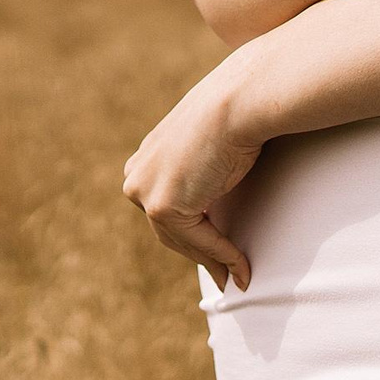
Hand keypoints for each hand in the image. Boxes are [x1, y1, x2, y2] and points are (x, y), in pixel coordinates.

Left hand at [122, 65, 266, 289]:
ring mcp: (145, 192)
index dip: (190, 236)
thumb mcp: (211, 144)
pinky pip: (198, 241)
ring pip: (182, 240)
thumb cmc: (235, 113)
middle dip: (200, 255)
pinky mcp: (163, 207)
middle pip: (169, 231)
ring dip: (212, 262)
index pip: (164, 209)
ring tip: (235, 277)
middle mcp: (137, 175)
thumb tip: (217, 196)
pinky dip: (222, 256)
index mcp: (146, 158)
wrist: (239, 102)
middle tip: (224, 277)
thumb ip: (204, 171)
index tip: (213, 254)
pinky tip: (241, 267)